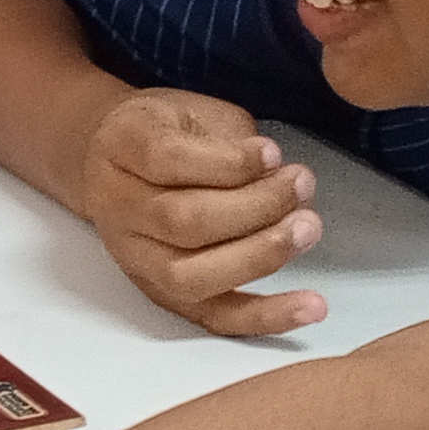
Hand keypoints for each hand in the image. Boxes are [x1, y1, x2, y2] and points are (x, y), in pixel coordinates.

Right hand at [75, 89, 326, 333]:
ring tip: (308, 228)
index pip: (167, 160)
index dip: (230, 163)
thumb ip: (230, 143)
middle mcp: (116, 208)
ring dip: (260, 256)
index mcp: (121, 147)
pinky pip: (213, 317)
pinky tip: (312, 307)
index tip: (274, 153)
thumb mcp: (194, 112)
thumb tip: (281, 181)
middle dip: (256, 207)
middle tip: (302, 183)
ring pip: (192, 276)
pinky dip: (265, 317)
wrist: (120, 162)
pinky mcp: (164, 294)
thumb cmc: (171, 132)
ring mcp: (136, 257)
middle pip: (183, 221)